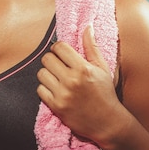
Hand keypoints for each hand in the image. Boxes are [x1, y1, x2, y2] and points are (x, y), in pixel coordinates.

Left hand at [37, 25, 125, 142]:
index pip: (59, 47)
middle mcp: (72, 80)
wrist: (108, 123)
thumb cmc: (105, 93)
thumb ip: (92, 46)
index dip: (59, 49)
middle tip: (59, 66)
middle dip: (52, 60)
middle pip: (47, 59)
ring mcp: (63, 94)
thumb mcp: (102, 68)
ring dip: (47, 74)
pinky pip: (40, 90)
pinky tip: (55, 90)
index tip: (62, 54)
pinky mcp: (56, 106)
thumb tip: (88, 26)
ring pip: (41, 74)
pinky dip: (45, 89)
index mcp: (83, 68)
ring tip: (57, 78)